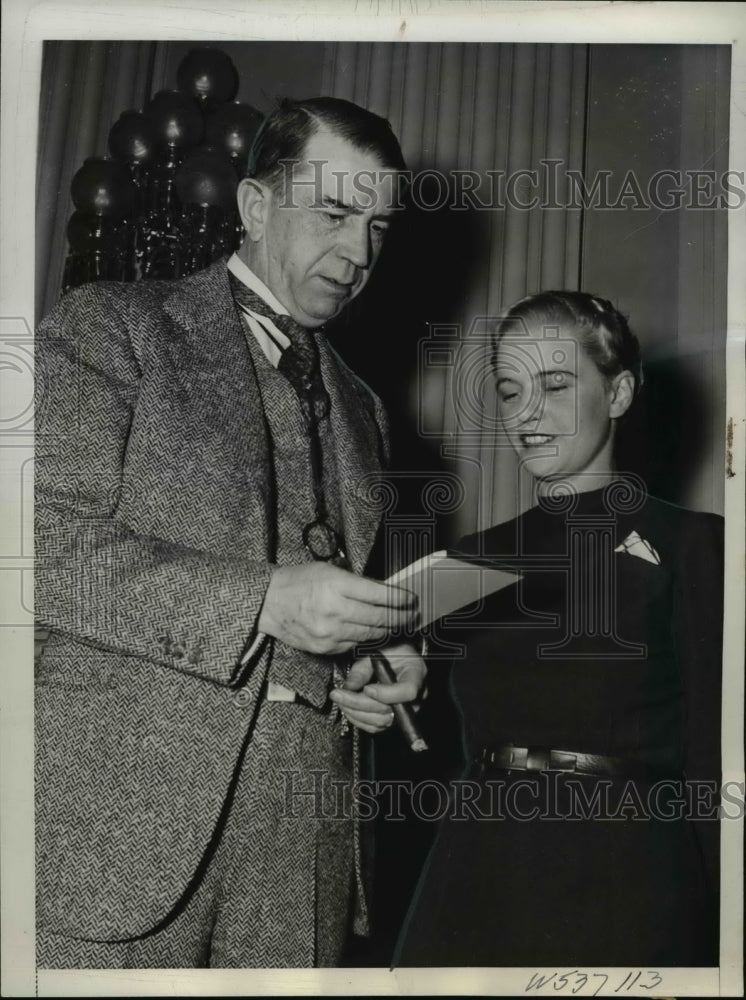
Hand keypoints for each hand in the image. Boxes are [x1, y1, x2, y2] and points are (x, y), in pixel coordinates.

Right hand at [258, 562, 417, 655]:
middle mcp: (336, 610)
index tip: (411, 599)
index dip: (400, 599)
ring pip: (371, 634)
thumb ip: (356, 582)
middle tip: (413, 615)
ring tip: (399, 625)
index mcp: (337, 586)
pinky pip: (355, 644)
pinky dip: (367, 638)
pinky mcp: (326, 647)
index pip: (380, 595)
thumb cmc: (299, 582)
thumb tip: (384, 591)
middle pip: (380, 618)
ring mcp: (331, 632)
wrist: (269, 603)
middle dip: (401, 617)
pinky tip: (374, 632)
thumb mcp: (329, 571)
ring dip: (388, 630)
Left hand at [329, 642, 426, 733]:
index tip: (366, 689)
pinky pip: (376, 727)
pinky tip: (347, 708)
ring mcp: (406, 710)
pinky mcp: (394, 718)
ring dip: (355, 713)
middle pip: (388, 710)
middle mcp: (416, 696)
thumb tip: (349, 686)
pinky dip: (359, 720)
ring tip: (339, 700)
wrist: (396, 656)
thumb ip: (363, 669)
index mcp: (416, 673)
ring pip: (380, 721)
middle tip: (338, 694)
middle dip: (358, 703)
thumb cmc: (390, 650)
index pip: (407, 691)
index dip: (386, 694)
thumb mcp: (377, 651)